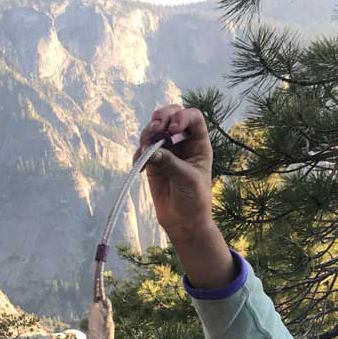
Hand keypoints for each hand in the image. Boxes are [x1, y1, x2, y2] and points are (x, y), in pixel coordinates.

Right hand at [136, 105, 215, 244]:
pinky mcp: (153, 163)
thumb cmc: (194, 200)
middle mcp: (182, 142)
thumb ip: (170, 162)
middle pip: (171, 116)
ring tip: (146, 149)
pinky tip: (140, 164)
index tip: (173, 129)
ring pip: (154, 130)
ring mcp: (166, 151)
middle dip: (161, 118)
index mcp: (199, 142)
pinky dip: (139, 152)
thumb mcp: (187, 179)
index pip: (192, 117)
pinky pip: (143, 149)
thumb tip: (151, 150)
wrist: (183, 222)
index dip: (182, 116)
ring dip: (147, 134)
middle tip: (155, 129)